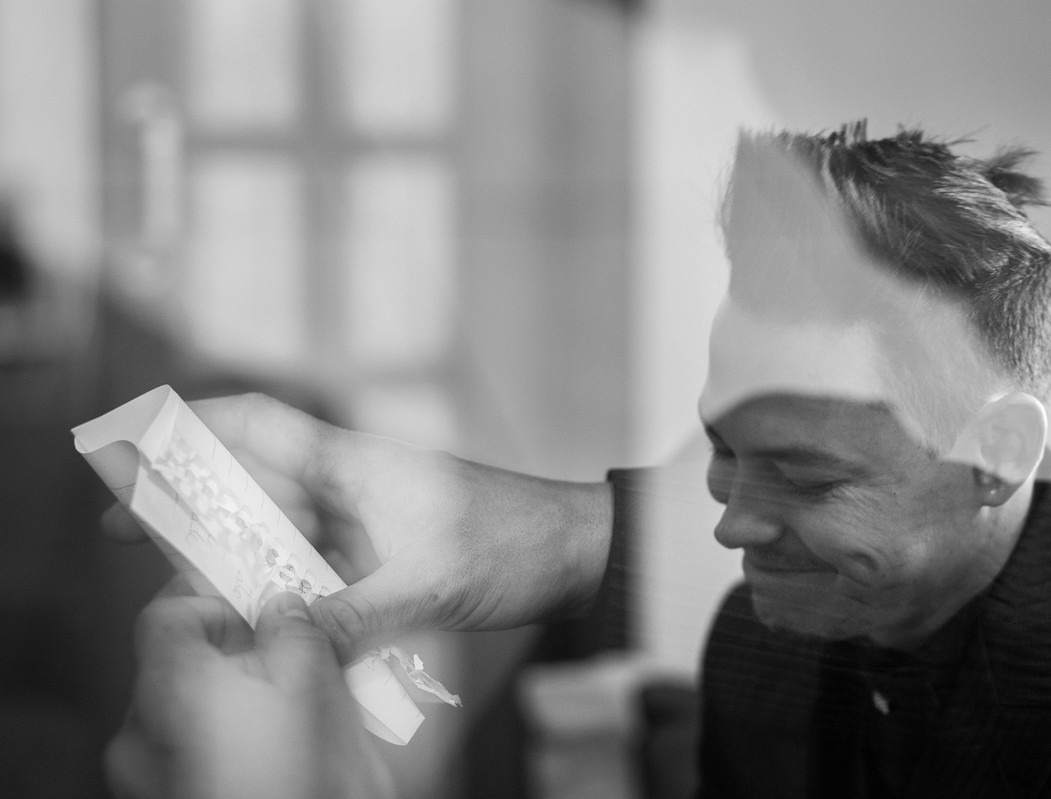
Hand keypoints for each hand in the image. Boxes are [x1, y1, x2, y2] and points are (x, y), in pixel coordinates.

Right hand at [104, 392, 614, 660]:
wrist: (577, 548)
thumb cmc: (510, 544)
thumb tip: (277, 642)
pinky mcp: (387, 543)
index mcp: (355, 463)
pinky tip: (257, 605)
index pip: (258, 422)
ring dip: (233, 544)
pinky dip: (282, 574)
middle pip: (254, 477)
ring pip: (281, 520)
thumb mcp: (428, 586)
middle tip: (127, 531)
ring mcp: (369, 511)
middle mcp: (353, 479)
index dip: (192, 424)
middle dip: (190, 500)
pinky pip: (317, 554)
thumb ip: (350, 616)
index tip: (136, 443)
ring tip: (177, 577)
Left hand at [104, 587, 392, 798]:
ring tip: (297, 698)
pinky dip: (229, 735)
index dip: (216, 594)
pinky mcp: (167, 798)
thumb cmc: (301, 784)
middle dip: (237, 645)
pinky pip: (190, 750)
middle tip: (295, 644)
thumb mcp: (316, 691)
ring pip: (188, 707)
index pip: (168, 613)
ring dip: (236, 691)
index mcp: (169, 691)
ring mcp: (145, 778)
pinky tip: (280, 742)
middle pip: (179, 661)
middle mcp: (141, 734)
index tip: (263, 595)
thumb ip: (296, 633)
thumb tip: (286, 604)